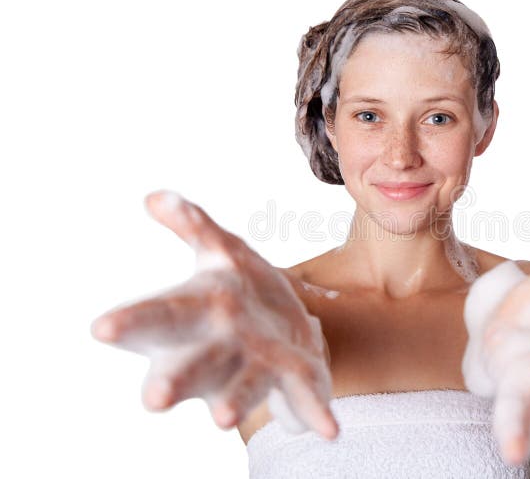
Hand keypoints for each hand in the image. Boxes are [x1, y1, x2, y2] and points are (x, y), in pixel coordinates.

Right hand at [91, 190, 337, 439]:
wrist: (290, 327)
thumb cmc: (242, 293)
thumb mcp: (223, 252)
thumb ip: (193, 227)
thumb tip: (155, 197)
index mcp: (196, 315)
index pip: (157, 317)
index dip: (131, 323)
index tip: (102, 329)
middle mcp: (219, 350)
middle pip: (190, 365)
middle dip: (172, 381)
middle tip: (153, 399)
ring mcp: (257, 368)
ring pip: (241, 387)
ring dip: (232, 402)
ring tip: (224, 419)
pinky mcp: (296, 378)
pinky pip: (305, 400)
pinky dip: (314, 416)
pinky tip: (329, 431)